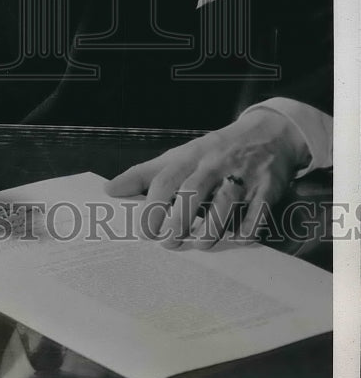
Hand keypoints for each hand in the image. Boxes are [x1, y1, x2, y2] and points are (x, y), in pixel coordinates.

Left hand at [106, 109, 309, 248]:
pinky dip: (243, 233)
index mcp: (189, 157)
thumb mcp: (179, 156)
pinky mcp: (267, 190)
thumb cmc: (213, 151)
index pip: (164, 181)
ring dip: (208, 233)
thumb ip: (144, 174)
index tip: (144, 231)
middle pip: (191, 195)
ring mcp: (242, 177)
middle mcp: (213, 165)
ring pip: (222, 209)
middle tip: (170, 242)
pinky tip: (234, 239)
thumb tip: (110, 190)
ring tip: (198, 244)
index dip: (151, 208)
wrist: (267, 134)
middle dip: (177, 225)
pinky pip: (255, 217)